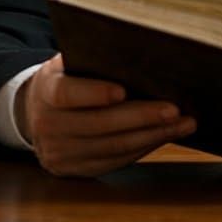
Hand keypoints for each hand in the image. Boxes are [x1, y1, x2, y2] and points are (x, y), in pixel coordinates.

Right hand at [17, 54, 196, 176]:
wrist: (37, 112)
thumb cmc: (68, 77)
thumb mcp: (71, 61)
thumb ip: (95, 58)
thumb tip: (143, 51)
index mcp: (45, 91)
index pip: (67, 94)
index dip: (94, 93)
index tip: (123, 91)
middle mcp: (47, 126)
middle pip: (99, 125)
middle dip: (141, 117)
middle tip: (174, 109)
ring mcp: (60, 154)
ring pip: (112, 147)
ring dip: (152, 135)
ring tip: (184, 123)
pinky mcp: (76, 171)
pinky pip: (116, 161)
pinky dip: (145, 147)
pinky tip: (166, 135)